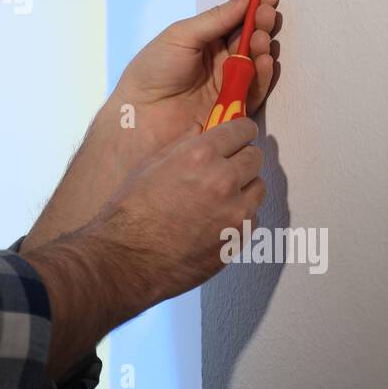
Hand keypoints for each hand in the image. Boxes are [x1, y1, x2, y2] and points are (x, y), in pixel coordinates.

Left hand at [22, 0, 279, 252]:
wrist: (140, 115)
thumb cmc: (152, 71)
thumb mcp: (181, 36)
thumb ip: (216, 19)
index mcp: (205, 40)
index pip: (236, 19)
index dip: (253, 7)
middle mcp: (220, 60)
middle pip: (250, 39)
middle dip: (262, 24)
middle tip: (267, 15)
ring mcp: (228, 83)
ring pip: (256, 62)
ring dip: (262, 47)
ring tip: (260, 38)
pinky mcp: (234, 107)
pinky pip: (255, 89)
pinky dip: (262, 74)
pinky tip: (263, 61)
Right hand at [90, 116, 266, 310]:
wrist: (129, 259)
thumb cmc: (131, 212)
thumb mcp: (149, 166)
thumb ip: (181, 143)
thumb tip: (200, 129)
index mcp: (199, 155)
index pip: (241, 130)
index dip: (241, 130)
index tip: (241, 133)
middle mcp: (222, 179)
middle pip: (254, 157)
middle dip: (242, 157)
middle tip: (228, 165)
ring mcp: (234, 211)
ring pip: (258, 187)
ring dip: (244, 187)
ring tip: (221, 195)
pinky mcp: (238, 238)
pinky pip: (252, 217)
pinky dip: (240, 215)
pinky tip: (216, 219)